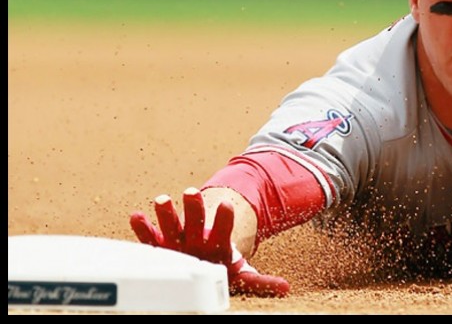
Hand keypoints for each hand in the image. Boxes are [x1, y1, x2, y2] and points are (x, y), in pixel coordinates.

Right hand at [130, 187, 289, 296]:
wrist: (203, 260)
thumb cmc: (221, 268)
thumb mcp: (241, 277)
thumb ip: (260, 281)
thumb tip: (286, 288)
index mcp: (217, 244)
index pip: (223, 228)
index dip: (224, 217)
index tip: (226, 204)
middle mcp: (197, 238)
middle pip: (196, 221)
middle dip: (193, 208)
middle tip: (191, 191)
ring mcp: (178, 239)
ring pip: (172, 224)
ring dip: (167, 212)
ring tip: (161, 199)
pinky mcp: (161, 245)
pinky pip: (150, 237)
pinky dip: (143, 228)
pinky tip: (136, 216)